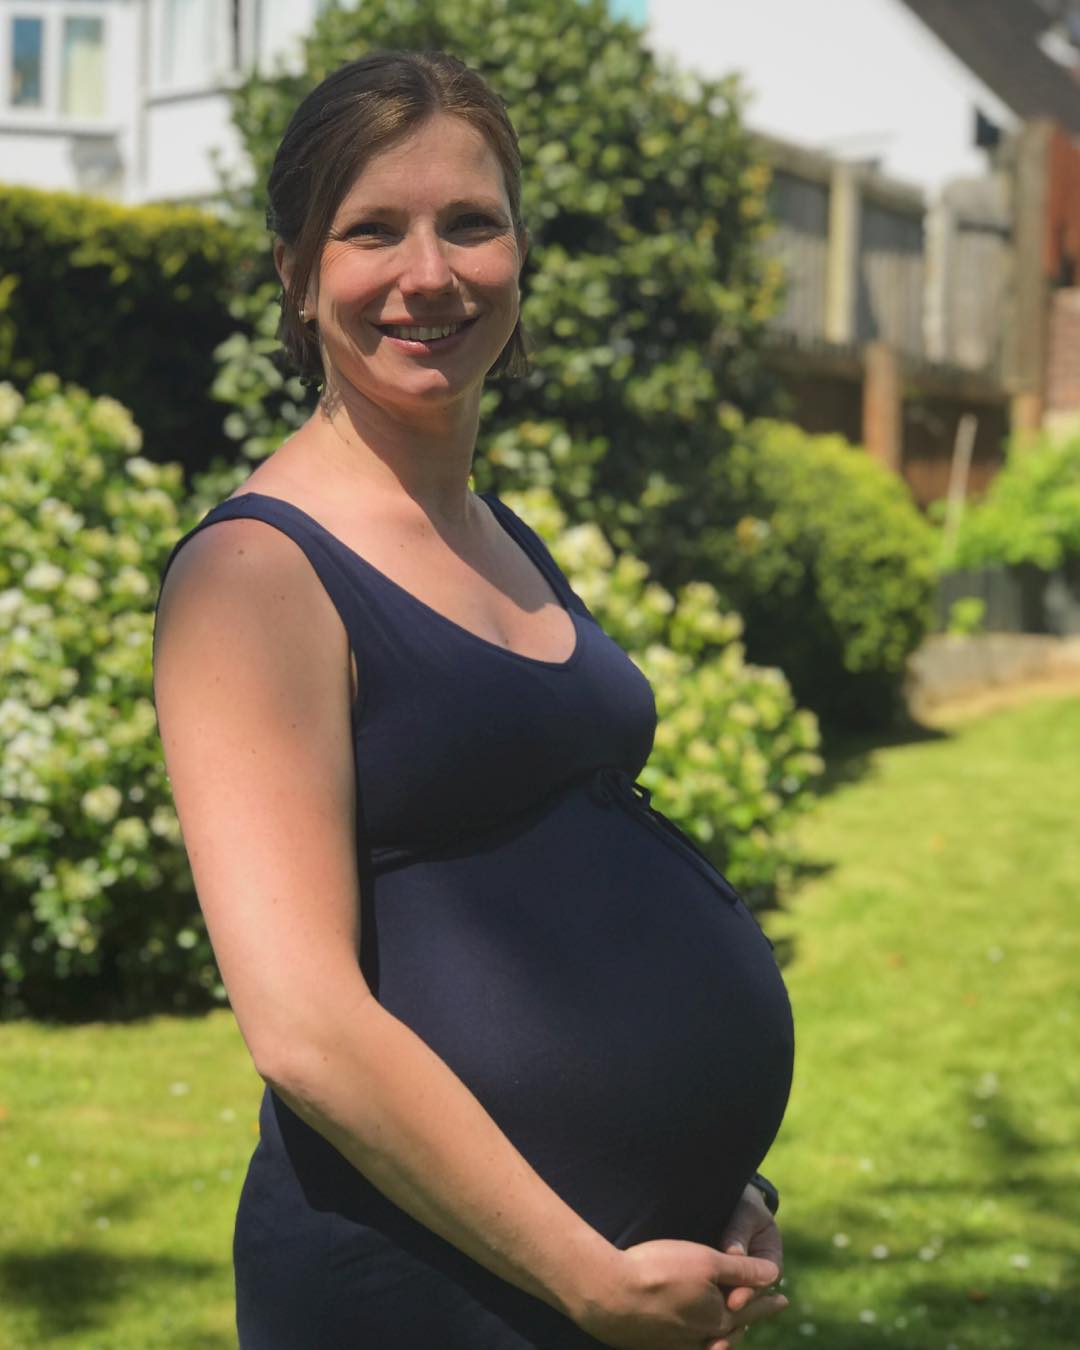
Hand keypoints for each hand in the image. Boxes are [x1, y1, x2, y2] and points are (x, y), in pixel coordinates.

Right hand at [574, 1237, 786, 1349]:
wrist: (608, 1295)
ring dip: (722, 1333)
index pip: (749, 1309)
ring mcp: (673, 1345)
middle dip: (746, 1321)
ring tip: (729, 1328)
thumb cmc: (659, 1271)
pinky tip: (688, 1333)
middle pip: (730, 1331)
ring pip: (707, 1342)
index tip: (783, 1299)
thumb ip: (741, 1270)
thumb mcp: (705, 1260)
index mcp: (716, 1318)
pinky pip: (682, 1345)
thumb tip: (774, 1274)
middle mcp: (699, 1338)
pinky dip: (695, 1339)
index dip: (766, 1302)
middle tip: (758, 1314)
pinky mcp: (650, 1345)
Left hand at [715, 1183, 786, 1344]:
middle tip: (715, 1334)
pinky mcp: (717, 1283)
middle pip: (747, 1301)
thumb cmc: (739, 1199)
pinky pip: (714, 1303)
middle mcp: (756, 1275)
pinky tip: (692, 1332)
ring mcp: (737, 1281)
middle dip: (732, 1316)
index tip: (733, 1300)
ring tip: (708, 1343)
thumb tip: (734, 1254)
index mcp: (770, 1258)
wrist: (724, 1191)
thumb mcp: (742, 1211)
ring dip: (720, 1325)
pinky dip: (705, 1316)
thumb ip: (738, 1232)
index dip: (749, 1293)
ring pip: (730, 1306)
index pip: (763, 1282)